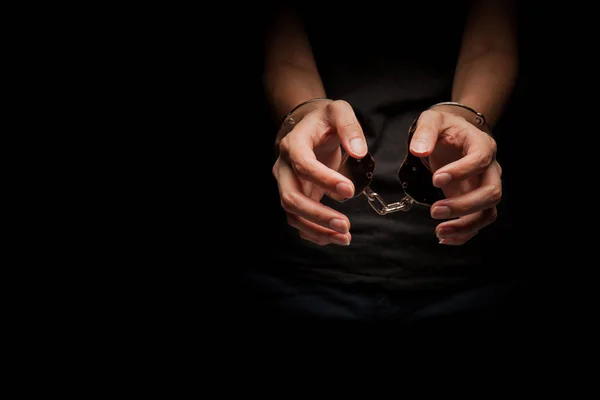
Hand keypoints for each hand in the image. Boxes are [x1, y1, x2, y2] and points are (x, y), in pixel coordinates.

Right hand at [272, 99, 367, 245]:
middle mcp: (284, 167)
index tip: (349, 190)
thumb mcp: (339, 112)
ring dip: (316, 229)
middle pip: (290, 197)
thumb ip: (350, 128)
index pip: (303, 165)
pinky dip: (314, 233)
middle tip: (345, 224)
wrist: (309, 125)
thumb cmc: (324, 120)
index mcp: (293, 144)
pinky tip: (334, 237)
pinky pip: (298, 220)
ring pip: (292, 213)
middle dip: (317, 214)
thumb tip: (359, 151)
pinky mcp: (295, 196)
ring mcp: (286, 184)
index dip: (324, 180)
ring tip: (344, 237)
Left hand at [409, 109, 501, 244]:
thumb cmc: (444, 128)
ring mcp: (485, 186)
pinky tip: (444, 236)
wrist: (454, 135)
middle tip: (435, 211)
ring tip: (439, 231)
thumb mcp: (432, 121)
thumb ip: (425, 132)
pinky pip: (479, 221)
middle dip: (463, 205)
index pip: (480, 160)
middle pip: (491, 192)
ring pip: (488, 212)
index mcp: (481, 145)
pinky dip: (464, 233)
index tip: (435, 179)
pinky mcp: (476, 200)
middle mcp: (490, 168)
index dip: (461, 172)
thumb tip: (419, 150)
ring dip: (465, 225)